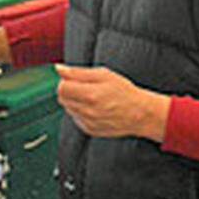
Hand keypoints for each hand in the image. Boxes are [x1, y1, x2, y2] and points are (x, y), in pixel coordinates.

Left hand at [55, 64, 169, 141]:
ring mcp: (88, 122)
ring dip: (74, 101)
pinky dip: (80, 112)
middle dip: (68, 91)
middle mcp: (87, 111)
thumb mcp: (104, 75)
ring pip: (68, 108)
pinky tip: (94, 108)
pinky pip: (76, 118)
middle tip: (84, 87)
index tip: (73, 79)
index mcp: (90, 95)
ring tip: (92, 97)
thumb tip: (59, 69)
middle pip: (62, 99)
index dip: (65, 81)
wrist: (139, 113)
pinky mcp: (89, 130)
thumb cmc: (124, 92)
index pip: (61, 88)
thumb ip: (78, 72)